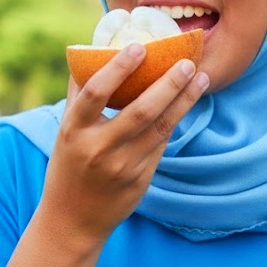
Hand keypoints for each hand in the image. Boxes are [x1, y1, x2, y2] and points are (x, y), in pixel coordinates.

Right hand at [39, 42, 208, 247]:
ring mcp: (122, 167)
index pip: (96, 93)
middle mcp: (98, 149)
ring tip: (200, 77)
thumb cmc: (69, 164)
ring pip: (160, 128)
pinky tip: (188, 100)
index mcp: (74, 131)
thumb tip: (91, 52)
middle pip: (140, 111)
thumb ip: (78, 94)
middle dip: (168, 84)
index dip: (118, 69)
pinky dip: (176, 119)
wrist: (73, 220)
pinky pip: (162, 144)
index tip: (139, 47)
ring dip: (184, 100)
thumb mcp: (65, 131)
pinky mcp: (140, 180)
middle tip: (187, 62)